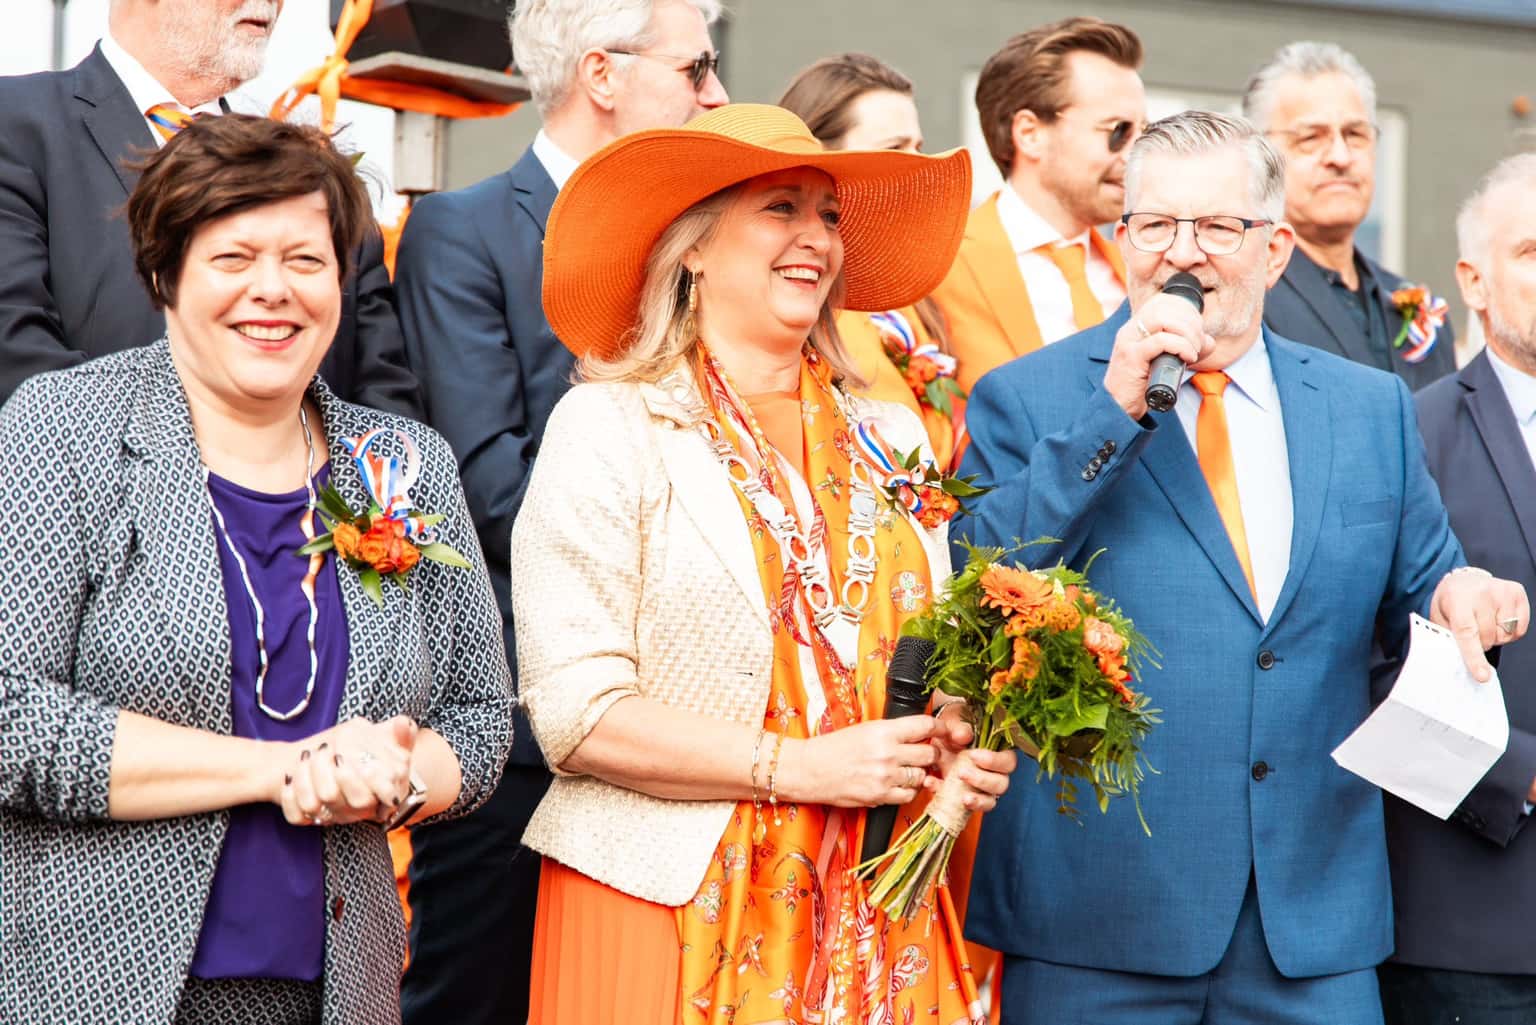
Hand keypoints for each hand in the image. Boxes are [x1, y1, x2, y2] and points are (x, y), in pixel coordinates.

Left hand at [278, 715, 417, 826]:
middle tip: (324, 747)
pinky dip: (289, 794)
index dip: (354, 778)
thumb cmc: (379, 759)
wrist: (354, 773)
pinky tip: (292, 775)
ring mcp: (333, 816)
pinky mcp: (310, 819)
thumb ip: (403, 734)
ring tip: (308, 754)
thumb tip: (402, 723)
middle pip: (333, 797)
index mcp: (377, 797)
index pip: (365, 796)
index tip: (345, 755)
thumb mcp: (395, 745)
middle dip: (324, 769)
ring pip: (312, 803)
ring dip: (305, 774)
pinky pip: (295, 816)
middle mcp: (355, 810)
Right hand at [778, 716, 938, 808]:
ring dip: (918, 774)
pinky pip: (909, 796)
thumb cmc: (834, 747)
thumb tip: (920, 735)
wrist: (810, 769)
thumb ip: (894, 732)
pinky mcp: (880, 796)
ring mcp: (885, 777)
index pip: (925, 726)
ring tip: (905, 770)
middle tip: (923, 754)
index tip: (943, 732)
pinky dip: (907, 791)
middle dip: (930, 754)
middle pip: (929, 754)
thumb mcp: (865, 729)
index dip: (940, 729)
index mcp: (884, 730)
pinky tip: (897, 784)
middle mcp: (887, 753)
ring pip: (921, 777)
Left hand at [925, 710, 1016, 812]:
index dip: (994, 762)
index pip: (1008, 762)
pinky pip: (966, 809)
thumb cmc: (953, 729)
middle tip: (962, 773)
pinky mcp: (966, 798)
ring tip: (960, 796)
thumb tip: (962, 736)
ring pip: (990, 801)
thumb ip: (959, 728)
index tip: (973, 756)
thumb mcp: (954, 723)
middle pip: (1001, 784)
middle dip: (982, 781)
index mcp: (997, 753)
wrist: (938, 739)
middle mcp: (994, 773)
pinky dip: (949, 801)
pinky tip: (932, 785)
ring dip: (976, 800)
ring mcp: (981, 789)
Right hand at [1104, 292, 1214, 418]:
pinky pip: (1161, 341)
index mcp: (1136, 327)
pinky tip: (1188, 359)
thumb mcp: (1166, 362)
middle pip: (1164, 306)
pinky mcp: (1132, 356)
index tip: (1197, 328)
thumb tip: (1208, 342)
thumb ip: (1186, 348)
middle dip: (1190, 321)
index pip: (1161, 300)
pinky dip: (1181, 347)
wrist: (1118, 409)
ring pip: (1163, 319)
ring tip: (1194, 351)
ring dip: (1187, 333)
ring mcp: (1129, 341)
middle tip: (1198, 342)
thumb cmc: (1142, 386)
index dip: (1185, 308)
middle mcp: (1130, 329)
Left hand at [1429, 568, 1528, 682]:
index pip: (1467, 632)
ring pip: (1505, 635)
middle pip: (1488, 638)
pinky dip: (1508, 631)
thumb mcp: (1439, 618)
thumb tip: (1460, 666)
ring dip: (1495, 636)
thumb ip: (1448, 639)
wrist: (1463, 580)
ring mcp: (1502, 591)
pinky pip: (1519, 630)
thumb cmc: (1450, 602)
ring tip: (1483, 621)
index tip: (1483, 676)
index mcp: (1458, 599)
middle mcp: (1483, 592)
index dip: (1474, 657)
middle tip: (1470, 629)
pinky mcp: (1517, 593)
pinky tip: (1496, 618)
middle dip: (1479, 643)